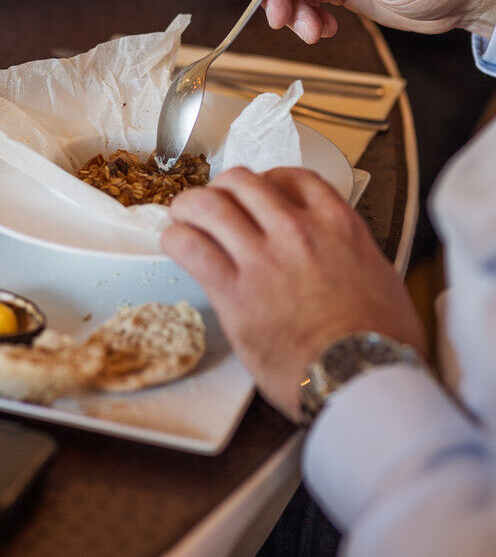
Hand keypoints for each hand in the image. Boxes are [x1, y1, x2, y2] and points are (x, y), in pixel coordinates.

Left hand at [163, 167, 425, 421]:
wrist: (365, 378)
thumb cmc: (382, 342)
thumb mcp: (381, 278)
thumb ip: (353, 255)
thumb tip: (345, 258)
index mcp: (336, 224)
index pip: (291, 177)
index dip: (267, 181)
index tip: (259, 194)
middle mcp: (296, 230)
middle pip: (243, 182)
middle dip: (223, 189)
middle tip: (215, 205)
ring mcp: (263, 257)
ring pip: (209, 204)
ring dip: (190, 207)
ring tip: (184, 217)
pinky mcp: (234, 291)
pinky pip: (191, 247)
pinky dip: (176, 239)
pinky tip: (175, 244)